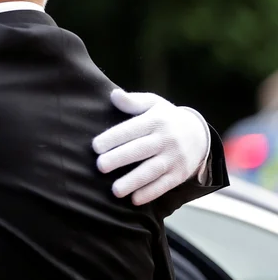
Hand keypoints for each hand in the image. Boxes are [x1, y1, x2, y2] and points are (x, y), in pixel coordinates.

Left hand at [93, 89, 210, 204]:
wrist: (199, 134)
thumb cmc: (165, 118)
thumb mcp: (153, 104)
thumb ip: (133, 102)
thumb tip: (113, 95)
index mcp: (156, 120)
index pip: (132, 129)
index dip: (114, 137)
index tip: (95, 146)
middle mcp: (166, 139)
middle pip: (140, 150)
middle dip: (120, 158)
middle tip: (100, 166)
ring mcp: (174, 158)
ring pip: (152, 170)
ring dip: (133, 181)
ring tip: (114, 190)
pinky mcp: (179, 174)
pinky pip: (164, 185)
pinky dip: (150, 193)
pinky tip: (134, 199)